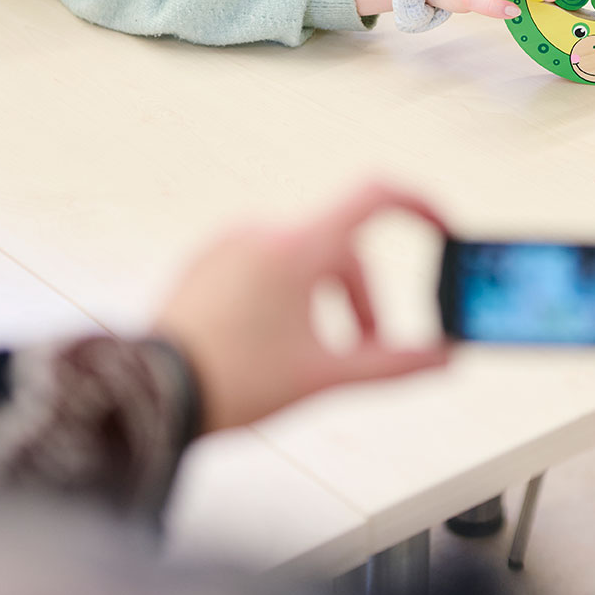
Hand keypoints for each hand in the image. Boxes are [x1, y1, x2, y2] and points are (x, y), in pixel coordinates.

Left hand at [154, 184, 451, 433]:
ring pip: (302, 259)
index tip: (440, 229)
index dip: (419, 208)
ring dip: (324, 299)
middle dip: (362, 298)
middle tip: (364, 350)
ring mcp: (229, 244)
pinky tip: (274, 342)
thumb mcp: (325, 375)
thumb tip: (442, 358)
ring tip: (315, 353)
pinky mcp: (205, 262)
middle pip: (340, 248)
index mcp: (296, 246)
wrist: (152, 396)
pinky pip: (264, 265)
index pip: (376, 198)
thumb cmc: (230, 382)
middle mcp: (262, 231)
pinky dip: (287, 295)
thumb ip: (393, 364)